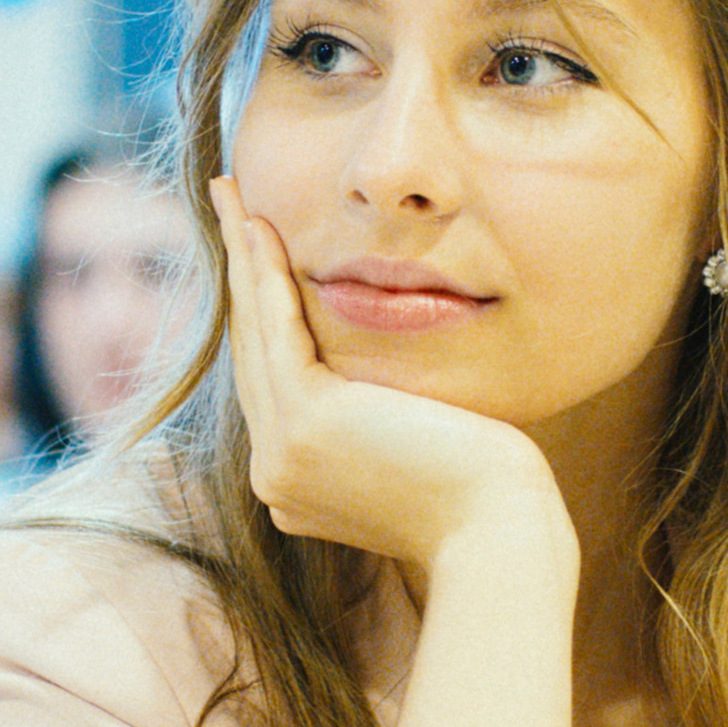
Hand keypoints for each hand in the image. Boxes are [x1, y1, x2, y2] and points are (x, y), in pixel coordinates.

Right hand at [211, 176, 570, 580]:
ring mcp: (282, 455)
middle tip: (227, 204)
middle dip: (239, 273)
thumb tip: (393, 392)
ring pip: (256, 335)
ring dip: (240, 257)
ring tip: (229, 194)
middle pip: (253, 352)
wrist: (500, 532)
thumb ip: (386, 421)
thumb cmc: (488, 494)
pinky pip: (277, 332)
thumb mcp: (419, 449)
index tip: (261, 254)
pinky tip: (258, 226)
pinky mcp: (303, 424)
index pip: (275, 380)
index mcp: (299, 483)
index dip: (265, 311)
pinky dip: (266, 275)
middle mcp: (276, 474)